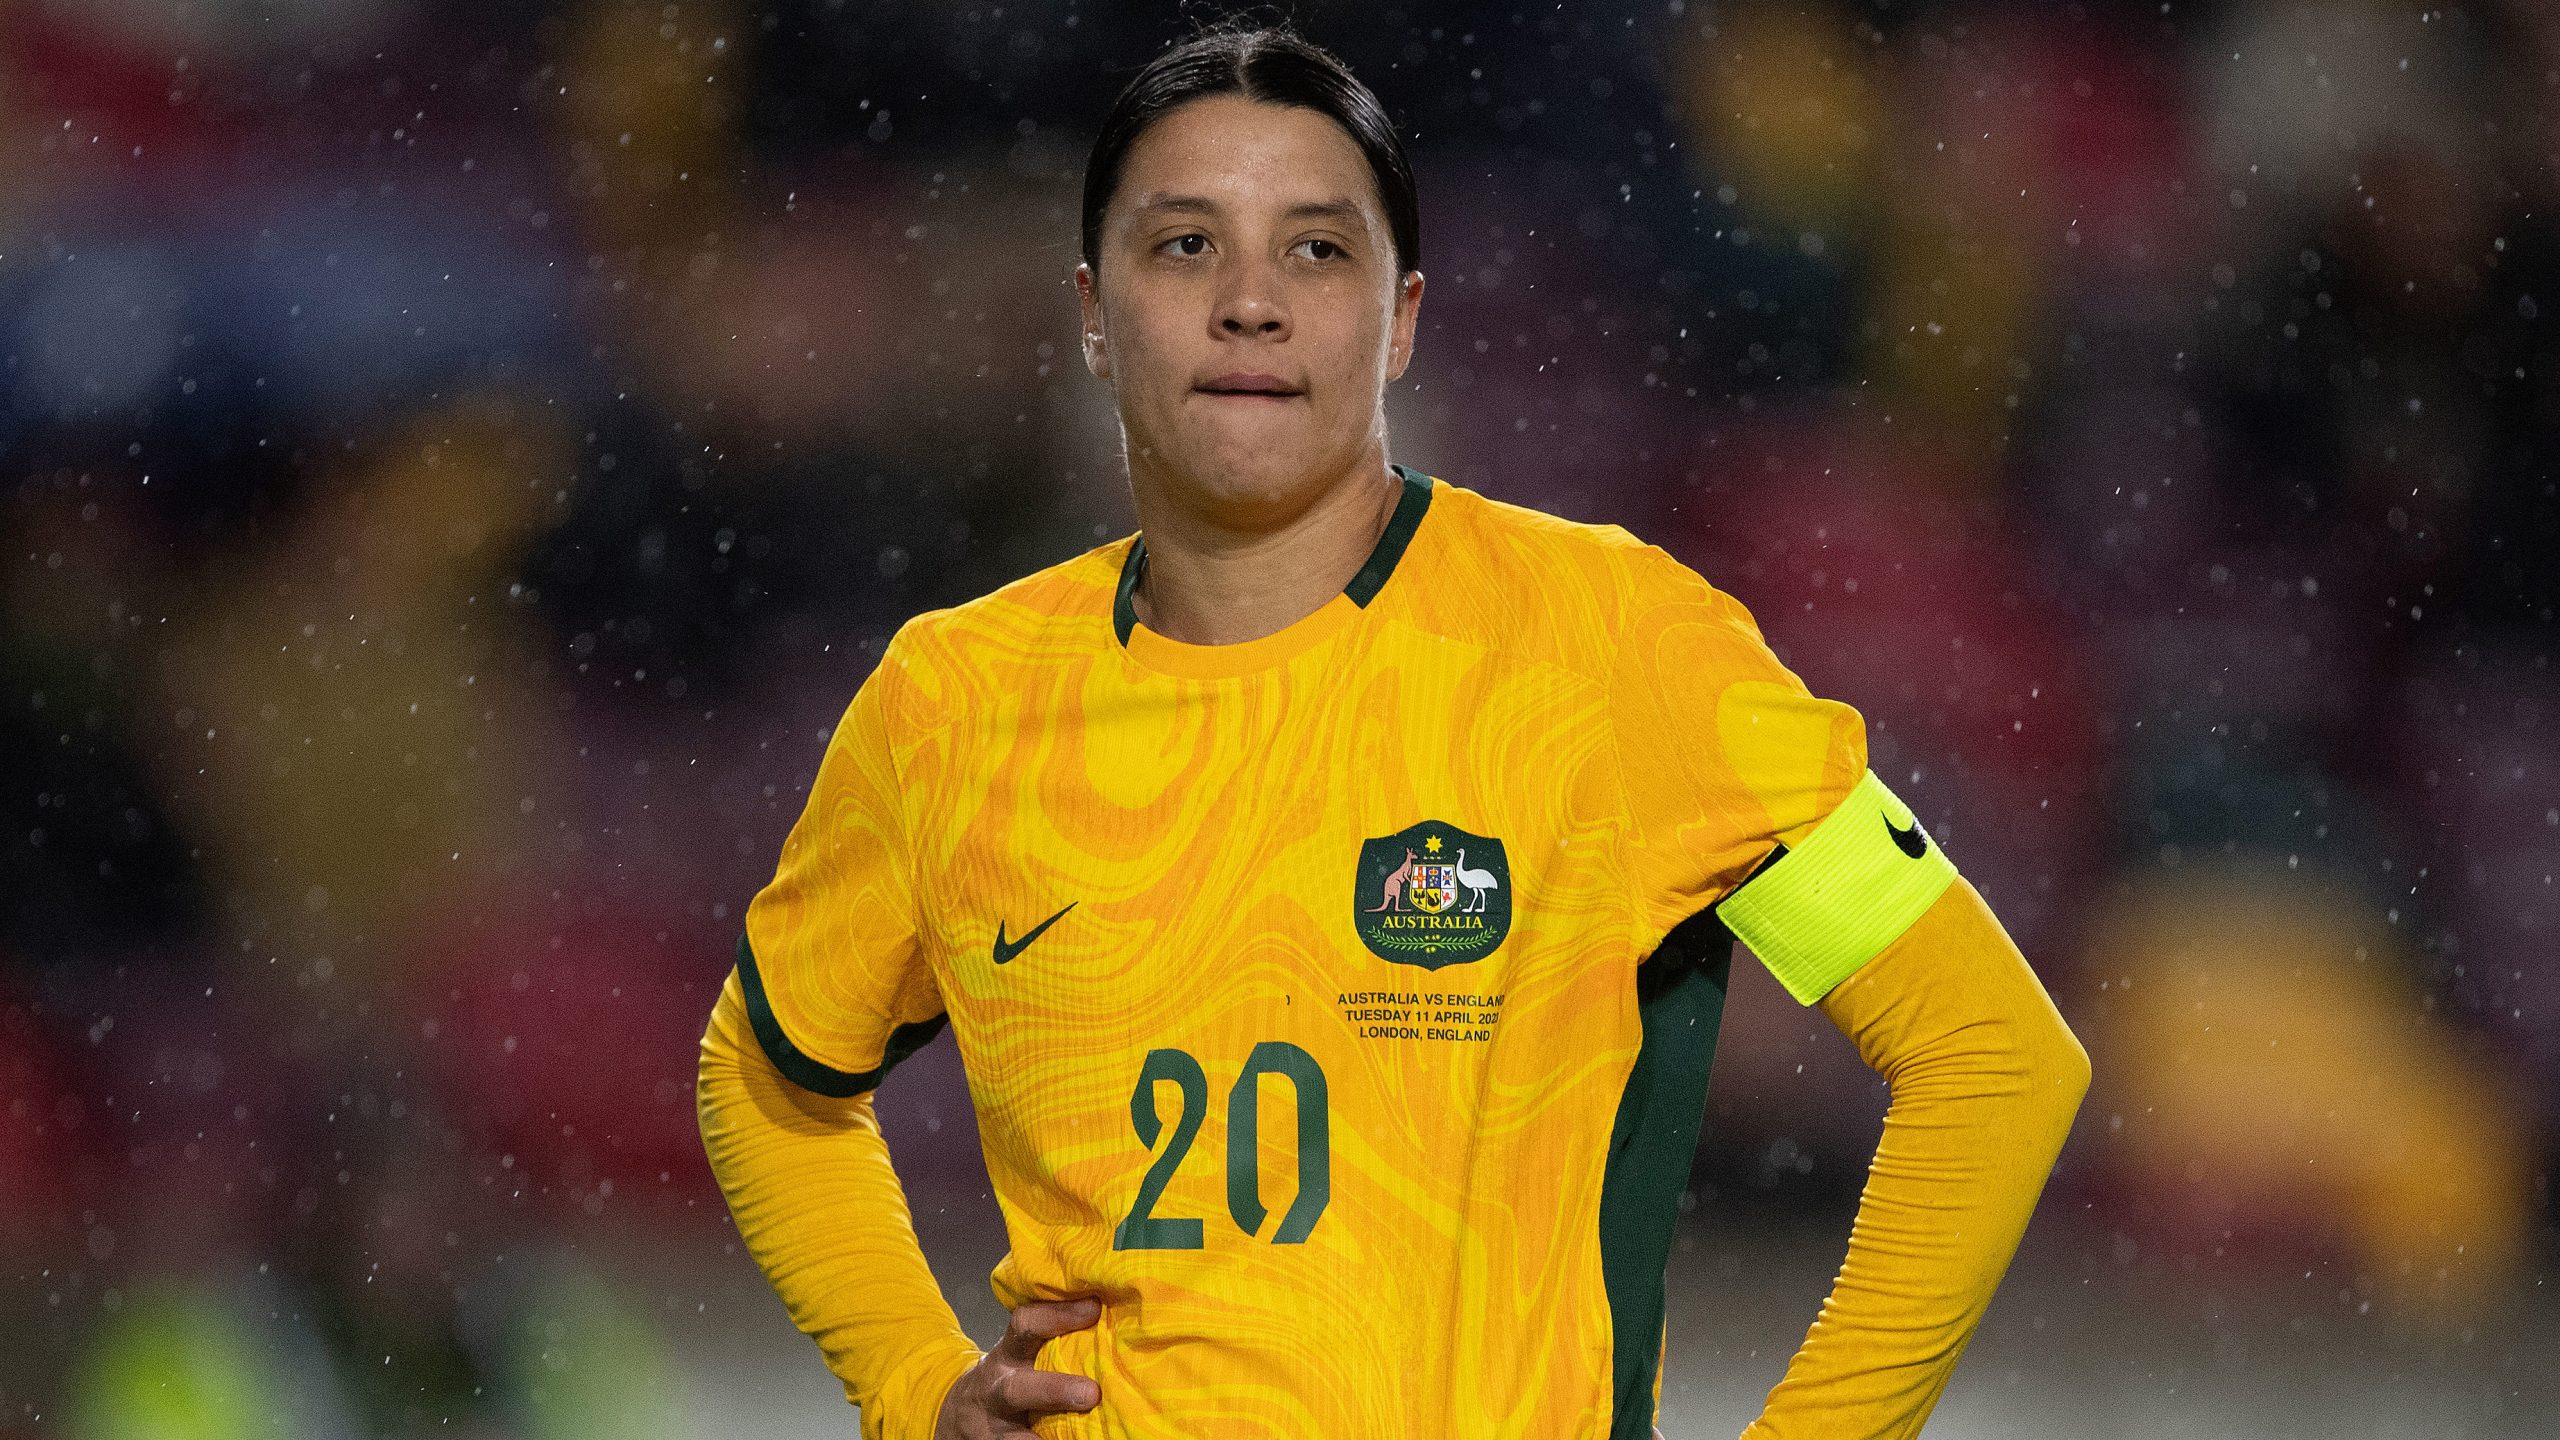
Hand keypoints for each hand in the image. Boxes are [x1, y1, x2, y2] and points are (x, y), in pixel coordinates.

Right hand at [932, 1297, 1102, 1437]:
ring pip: (1016, 1437)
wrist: (960, 1415)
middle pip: (1017, 1391)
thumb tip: (1109, 1317)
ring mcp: (993, 1428)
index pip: (1025, 1326)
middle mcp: (996, 1390)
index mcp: (1007, 1355)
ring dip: (1051, 1438)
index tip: (1094, 1307)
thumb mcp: (1018, 1354)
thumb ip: (1052, 1341)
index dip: (1057, 1315)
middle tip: (1091, 1393)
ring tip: (1083, 1436)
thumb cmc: (1008, 1378)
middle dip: (1054, 1391)